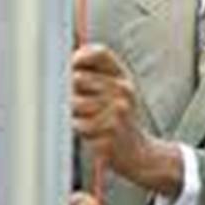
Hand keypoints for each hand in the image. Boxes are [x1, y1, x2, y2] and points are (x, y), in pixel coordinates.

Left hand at [72, 44, 182, 194]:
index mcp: (123, 76)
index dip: (80, 56)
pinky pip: (77, 124)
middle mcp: (123, 90)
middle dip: (71, 90)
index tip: (72, 66)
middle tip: (79, 102)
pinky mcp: (108, 133)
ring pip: (74, 102)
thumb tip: (67, 52)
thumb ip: (92, 69)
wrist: (137, 152)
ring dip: (72, 112)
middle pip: (78, 78)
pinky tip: (90, 132)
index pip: (99, 53)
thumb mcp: (113, 89)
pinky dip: (77, 129)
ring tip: (86, 119)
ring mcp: (117, 112)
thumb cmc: (117, 117)